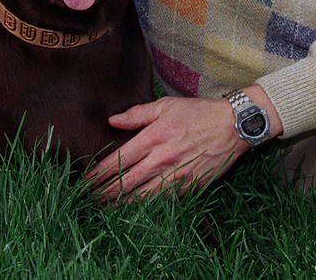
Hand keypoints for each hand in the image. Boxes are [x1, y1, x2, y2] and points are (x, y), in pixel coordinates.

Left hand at [86, 95, 245, 200]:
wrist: (230, 126)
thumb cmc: (197, 113)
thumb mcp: (166, 105)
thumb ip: (137, 113)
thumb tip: (112, 121)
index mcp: (153, 137)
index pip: (118, 160)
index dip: (99, 173)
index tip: (86, 180)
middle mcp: (161, 159)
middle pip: (125, 182)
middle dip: (104, 193)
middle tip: (88, 199)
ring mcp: (175, 176)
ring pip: (141, 197)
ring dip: (120, 204)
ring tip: (104, 209)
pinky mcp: (187, 187)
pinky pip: (160, 201)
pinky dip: (144, 207)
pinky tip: (133, 210)